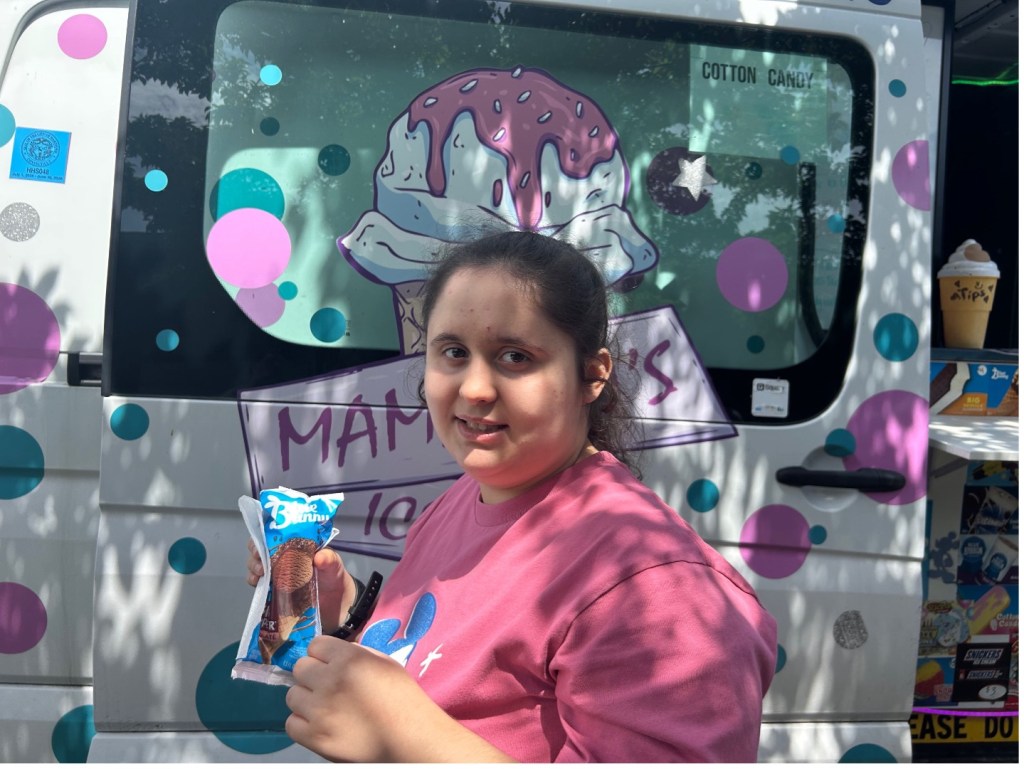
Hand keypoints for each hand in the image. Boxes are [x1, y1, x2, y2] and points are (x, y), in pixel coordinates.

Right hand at [245, 539, 355, 631]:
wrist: (337, 606)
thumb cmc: (335, 579)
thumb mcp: (335, 566)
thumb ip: (329, 559)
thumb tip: (320, 557)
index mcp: (297, 546)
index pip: (277, 534)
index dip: (265, 535)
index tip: (262, 541)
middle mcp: (285, 558)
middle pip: (262, 548)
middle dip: (256, 551)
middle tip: (259, 558)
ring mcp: (279, 574)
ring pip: (258, 564)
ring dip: (253, 566)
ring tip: (260, 572)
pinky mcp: (275, 590)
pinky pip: (260, 583)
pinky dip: (254, 581)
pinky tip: (256, 583)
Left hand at [286, 636, 514, 761]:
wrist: (410, 739)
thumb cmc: (402, 699)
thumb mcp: (384, 663)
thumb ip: (355, 654)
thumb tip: (331, 655)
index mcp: (350, 659)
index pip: (315, 645)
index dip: (324, 655)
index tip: (331, 665)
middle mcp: (330, 681)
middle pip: (300, 668)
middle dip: (313, 675)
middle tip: (329, 687)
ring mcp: (320, 711)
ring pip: (292, 695)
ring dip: (306, 699)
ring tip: (325, 707)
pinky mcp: (315, 738)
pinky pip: (292, 724)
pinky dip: (303, 723)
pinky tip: (320, 724)